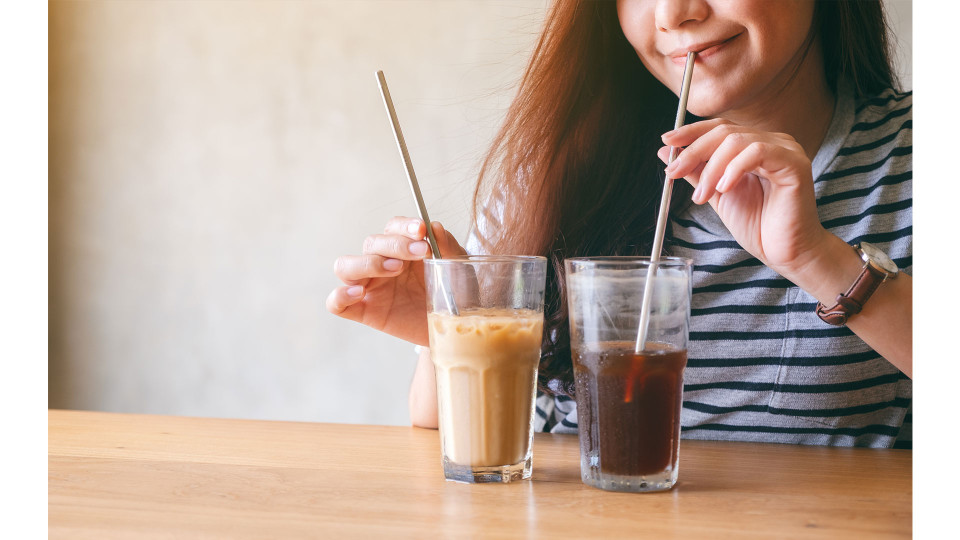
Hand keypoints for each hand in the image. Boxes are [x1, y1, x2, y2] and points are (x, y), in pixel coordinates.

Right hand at [326, 217, 466, 345]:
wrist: (453, 329)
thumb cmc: (453, 294)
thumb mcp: (457, 268)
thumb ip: (447, 246)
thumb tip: (434, 227)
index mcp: (403, 249)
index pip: (392, 227)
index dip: (404, 226)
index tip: (422, 231)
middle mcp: (382, 264)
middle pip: (371, 243)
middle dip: (395, 245)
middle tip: (421, 253)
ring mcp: (370, 287)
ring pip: (345, 266)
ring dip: (367, 263)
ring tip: (394, 270)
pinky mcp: (364, 311)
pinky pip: (336, 303)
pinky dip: (339, 295)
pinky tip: (360, 293)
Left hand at [660, 119, 827, 275]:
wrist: (784, 252)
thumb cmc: (757, 225)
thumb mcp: (716, 193)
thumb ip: (695, 171)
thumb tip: (666, 151)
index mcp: (754, 146)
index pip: (720, 127)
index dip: (692, 132)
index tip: (667, 140)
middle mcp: (772, 142)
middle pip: (724, 131)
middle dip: (693, 151)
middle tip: (674, 172)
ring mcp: (785, 150)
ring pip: (736, 141)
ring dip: (711, 168)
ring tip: (702, 195)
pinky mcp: (795, 163)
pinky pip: (758, 152)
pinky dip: (734, 168)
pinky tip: (724, 188)